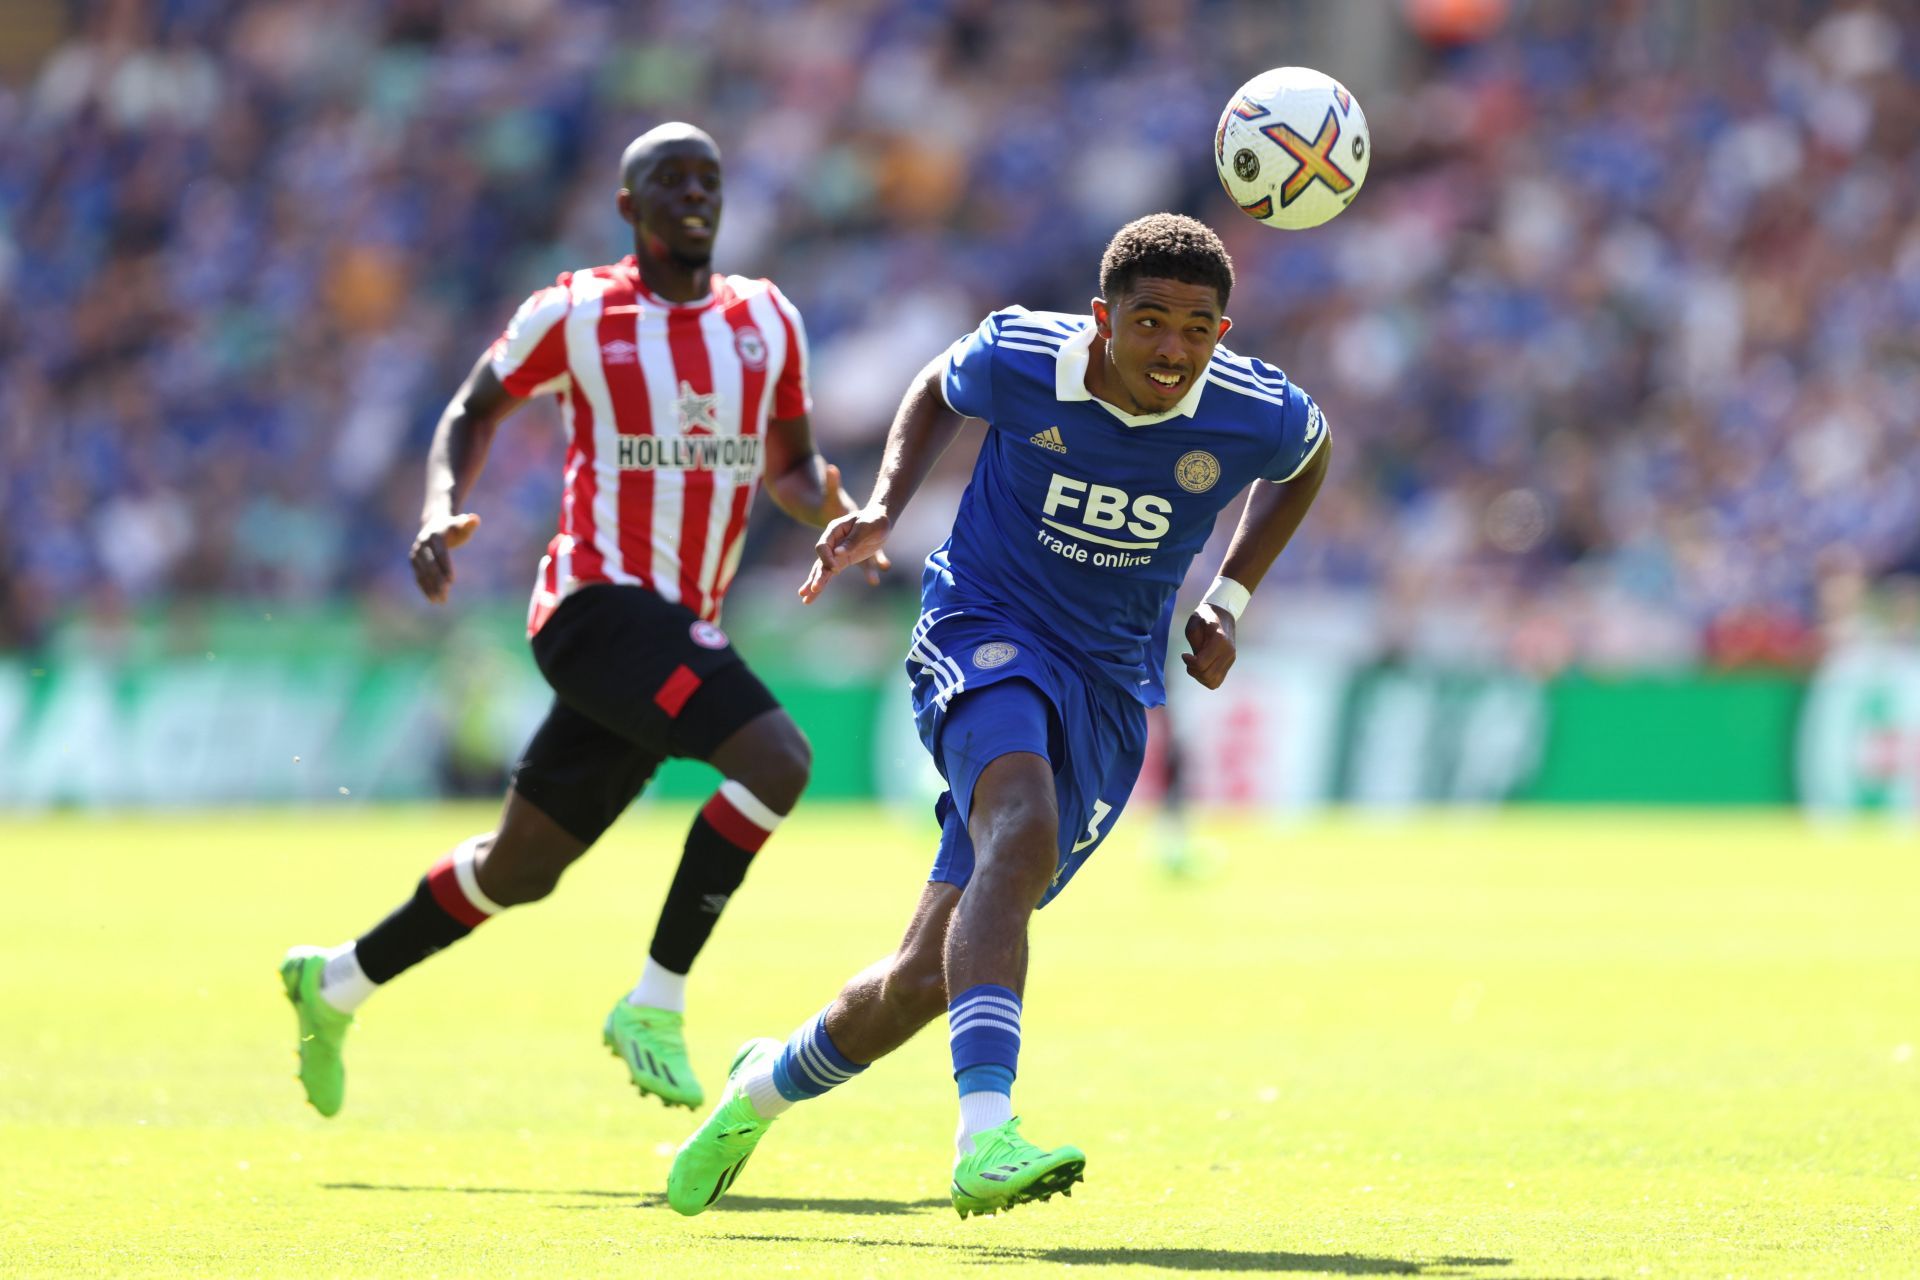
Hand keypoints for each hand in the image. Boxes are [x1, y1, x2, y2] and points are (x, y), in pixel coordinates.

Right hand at [410, 512, 480, 603]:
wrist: (434, 524)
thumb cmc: (454, 527)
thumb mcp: (462, 524)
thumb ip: (469, 523)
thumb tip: (474, 519)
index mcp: (434, 535)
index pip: (440, 553)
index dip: (446, 566)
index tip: (452, 580)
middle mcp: (422, 544)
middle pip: (430, 565)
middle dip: (437, 581)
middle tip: (445, 595)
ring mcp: (416, 553)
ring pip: (422, 573)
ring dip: (430, 587)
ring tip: (441, 601)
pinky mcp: (414, 561)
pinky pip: (418, 576)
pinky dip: (424, 588)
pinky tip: (432, 599)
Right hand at [821, 463, 891, 586]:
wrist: (881, 521)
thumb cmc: (874, 520)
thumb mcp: (866, 527)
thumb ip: (853, 540)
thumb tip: (838, 553)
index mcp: (834, 530)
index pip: (822, 546)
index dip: (826, 558)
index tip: (835, 569)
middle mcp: (832, 542)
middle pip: (820, 560)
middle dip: (817, 576)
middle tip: (814, 589)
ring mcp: (836, 553)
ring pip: (822, 570)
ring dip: (814, 584)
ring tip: (805, 599)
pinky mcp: (842, 561)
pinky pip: (830, 573)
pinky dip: (823, 583)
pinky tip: (813, 595)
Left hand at [1181, 604, 1236, 688]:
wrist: (1222, 614)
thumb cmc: (1205, 617)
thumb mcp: (1194, 625)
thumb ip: (1195, 644)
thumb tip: (1196, 660)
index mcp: (1220, 640)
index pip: (1202, 664)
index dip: (1189, 662)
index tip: (1184, 654)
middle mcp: (1228, 652)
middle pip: (1207, 675)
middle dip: (1193, 671)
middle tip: (1188, 660)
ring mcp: (1231, 659)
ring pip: (1213, 682)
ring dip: (1199, 677)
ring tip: (1194, 665)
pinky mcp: (1230, 664)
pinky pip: (1217, 681)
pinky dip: (1206, 679)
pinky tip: (1201, 669)